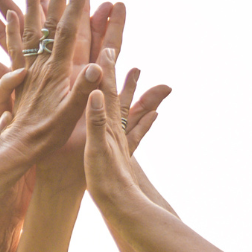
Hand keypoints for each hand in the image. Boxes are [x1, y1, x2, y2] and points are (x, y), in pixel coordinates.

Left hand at [0, 0, 163, 167]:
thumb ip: (86, 89)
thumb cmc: (48, 136)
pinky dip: (12, 29)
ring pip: (28, 29)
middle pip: (46, 23)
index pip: (67, 31)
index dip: (75, 6)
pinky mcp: (17, 79)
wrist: (18, 149)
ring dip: (30, 4)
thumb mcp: (73, 114)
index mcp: (57, 71)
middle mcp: (40, 65)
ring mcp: (27, 70)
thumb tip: (99, 65)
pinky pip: (13, 49)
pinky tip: (11, 16)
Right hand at [83, 55, 158, 213]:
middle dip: (118, 72)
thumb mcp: (95, 147)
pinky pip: (139, 131)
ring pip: (129, 108)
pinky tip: (156, 113)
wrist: (120, 204)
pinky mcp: (125, 153)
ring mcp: (121, 140)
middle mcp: (116, 128)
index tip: (106, 46)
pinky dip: (147, 119)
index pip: (105, 90)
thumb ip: (96, 120)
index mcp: (107, 124)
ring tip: (139, 71)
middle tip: (117, 47)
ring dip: (134, 90)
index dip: (105, 69)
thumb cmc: (105, 178)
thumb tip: (97, 92)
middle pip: (118, 94)